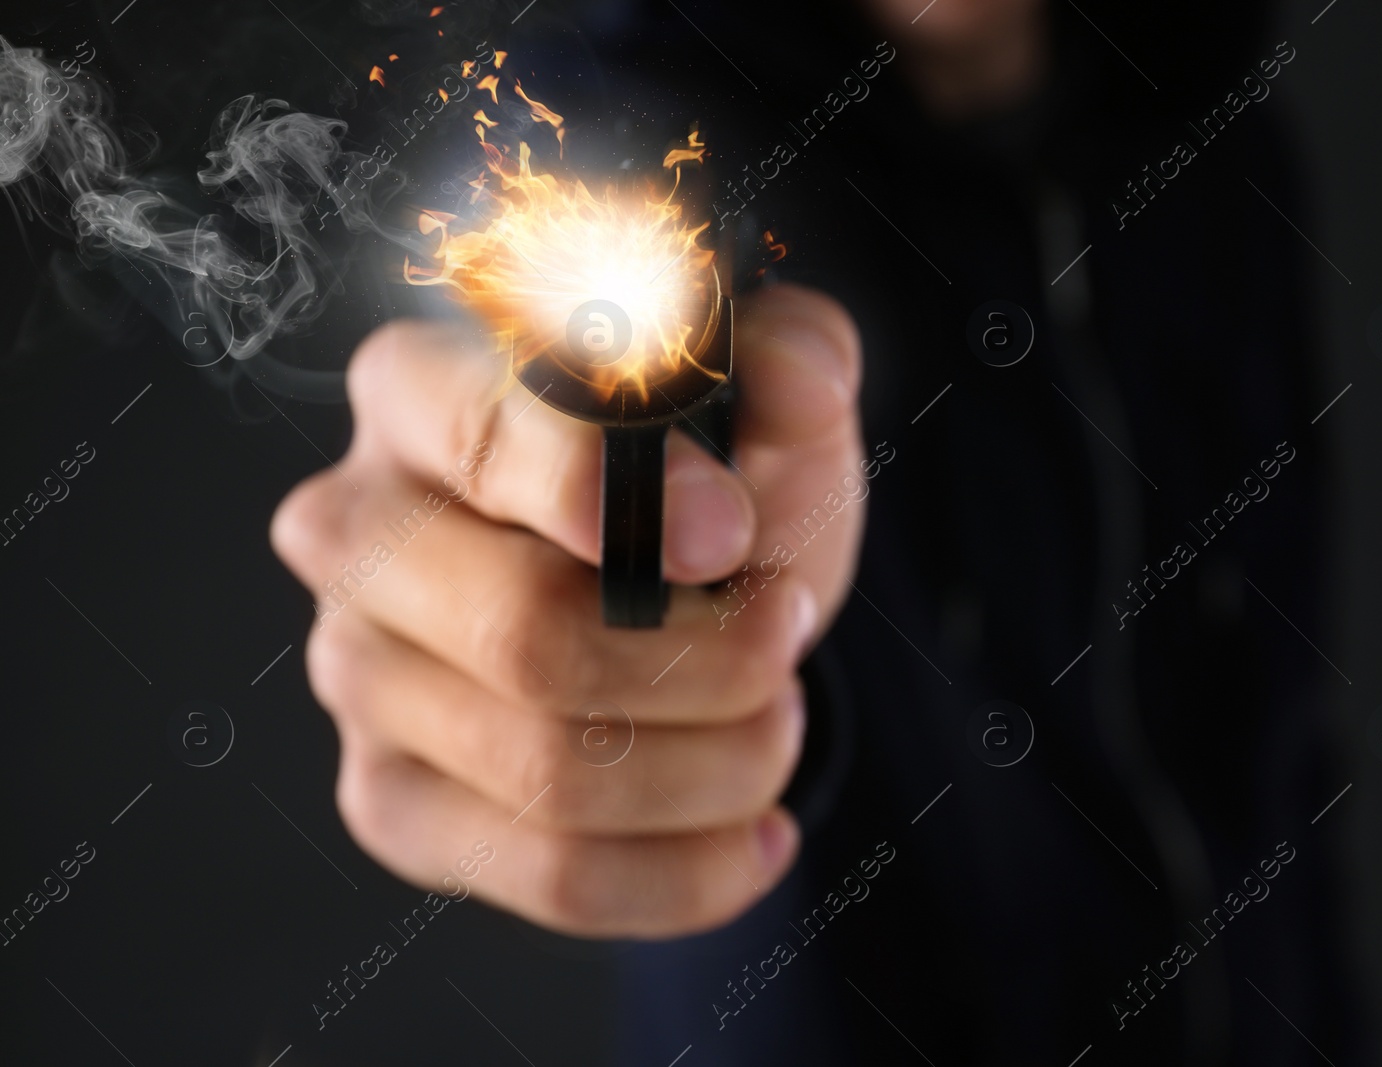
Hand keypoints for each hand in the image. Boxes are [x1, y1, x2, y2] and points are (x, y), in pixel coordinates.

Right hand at [270, 284, 864, 937]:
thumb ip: (795, 357)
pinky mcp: (391, 800)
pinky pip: (547, 871)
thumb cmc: (696, 485)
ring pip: (547, 771)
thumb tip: (800, 380)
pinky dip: (687, 871)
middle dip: (705, 658)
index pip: (483, 440)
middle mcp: (356, 534)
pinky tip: (756, 832)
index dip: (617, 496)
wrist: (667, 600)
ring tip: (778, 720)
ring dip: (716, 762)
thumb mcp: (760, 403)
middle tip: (786, 631)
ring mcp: (358, 677)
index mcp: (418, 394)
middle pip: (520, 635)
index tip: (734, 535)